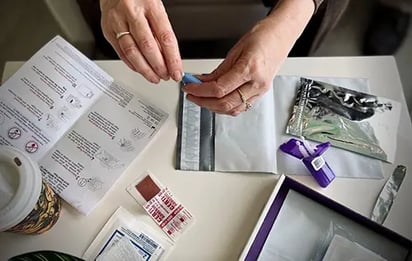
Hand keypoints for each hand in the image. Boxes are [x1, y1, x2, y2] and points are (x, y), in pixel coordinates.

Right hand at [100, 0, 182, 82]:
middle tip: (166, 76)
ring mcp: (117, 21)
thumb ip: (161, 32)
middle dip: (159, 67)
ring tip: (154, 77)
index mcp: (150, 5)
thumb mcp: (156, 9)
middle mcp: (132, 12)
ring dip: (145, 69)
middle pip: (147, 46)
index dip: (172, 59)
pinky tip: (140, 69)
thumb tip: (169, 59)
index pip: (165, 37)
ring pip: (132, 52)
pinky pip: (121, 52)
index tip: (177, 71)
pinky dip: (132, 64)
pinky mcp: (107, 30)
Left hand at [182, 0, 314, 115]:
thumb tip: (202, 81)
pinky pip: (241, 107)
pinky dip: (226, 107)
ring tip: (201, 99)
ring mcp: (261, 91)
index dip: (200, 91)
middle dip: (204, 102)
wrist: (282, 35)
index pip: (219, 89)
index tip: (189, 87)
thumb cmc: (263, 36)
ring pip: (233, 109)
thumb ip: (218, 70)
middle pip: (225, 103)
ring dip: (213, 107)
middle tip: (191, 95)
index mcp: (250, 69)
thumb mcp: (236, 50)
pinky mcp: (261, 93)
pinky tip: (216, 101)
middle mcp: (257, 83)